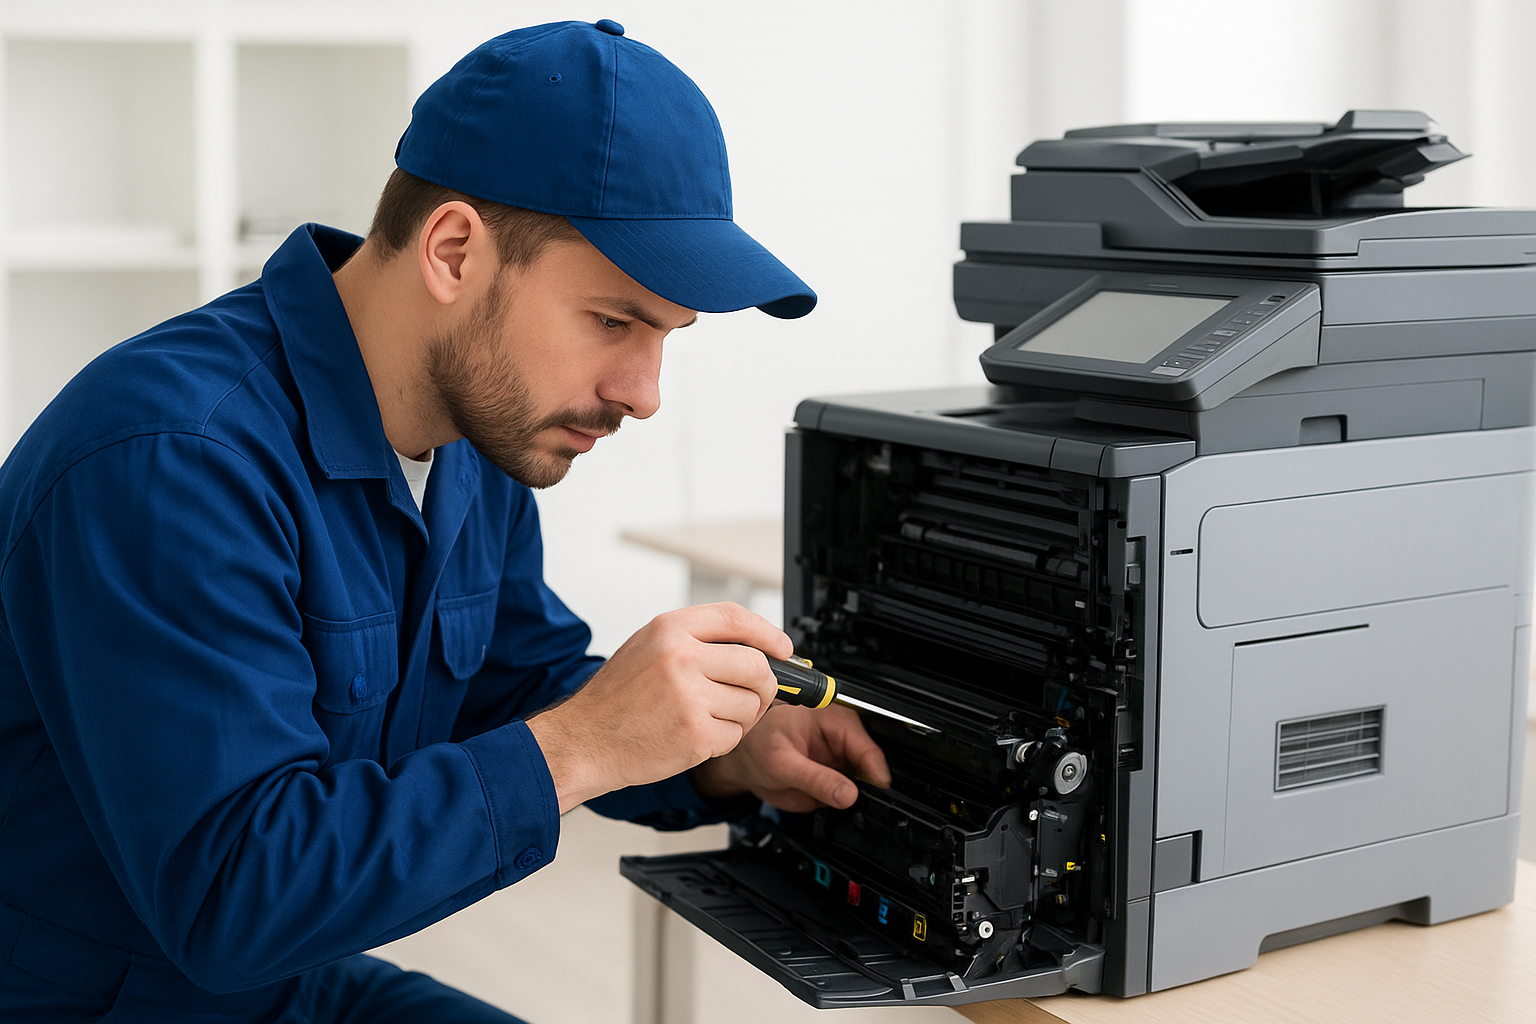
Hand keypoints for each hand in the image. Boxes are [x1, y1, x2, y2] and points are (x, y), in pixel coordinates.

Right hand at [526, 603, 790, 812]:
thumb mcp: (648, 648)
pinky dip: (724, 740)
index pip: (736, 618)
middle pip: (757, 665)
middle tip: (752, 695)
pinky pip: (736, 735)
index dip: (768, 634)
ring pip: (752, 704)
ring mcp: (689, 697)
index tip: (783, 648)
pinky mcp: (695, 734)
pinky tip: (697, 736)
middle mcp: (681, 657)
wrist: (584, 740)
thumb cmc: (616, 698)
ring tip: (709, 717)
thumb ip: (697, 641)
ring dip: (741, 716)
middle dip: (764, 685)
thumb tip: (755, 646)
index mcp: (669, 629)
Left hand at [691, 702, 891, 813]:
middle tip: (856, 808)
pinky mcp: (836, 772)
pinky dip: (845, 802)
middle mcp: (842, 736)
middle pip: (871, 766)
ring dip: (856, 797)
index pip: (868, 748)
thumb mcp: (783, 765)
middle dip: (868, 788)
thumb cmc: (756, 745)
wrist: (742, 757)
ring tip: (833, 803)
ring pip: (864, 782)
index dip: (876, 776)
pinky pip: (851, 791)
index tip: (877, 797)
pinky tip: (830, 803)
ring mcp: (840, 756)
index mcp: (834, 720)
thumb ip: (816, 780)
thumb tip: (848, 794)